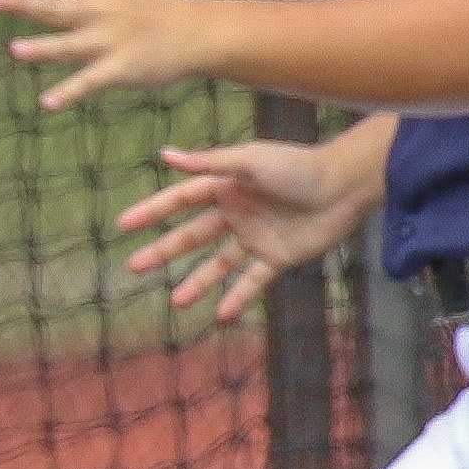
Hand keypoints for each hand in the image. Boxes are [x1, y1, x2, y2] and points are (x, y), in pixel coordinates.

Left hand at [0, 0, 220, 110]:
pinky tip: (46, 103)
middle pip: (54, 7)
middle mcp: (97, 12)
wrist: (196, 32)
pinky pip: (90, 83)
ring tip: (15, 50)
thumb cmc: (146, 8)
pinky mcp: (120, 69)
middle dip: (23, 2)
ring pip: (69, 45)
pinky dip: (69, 93)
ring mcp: (108, 41)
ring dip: (43, 48)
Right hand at [115, 134, 372, 322]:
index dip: (152, 212)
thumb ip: (209, 163)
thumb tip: (165, 154)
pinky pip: (253, 281)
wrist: (344, 186)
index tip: (124, 225)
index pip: (180, 201)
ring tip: (177, 302)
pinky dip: (238, 297)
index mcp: (226, 187)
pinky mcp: (279, 257)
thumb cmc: (298, 167)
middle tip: (134, 267)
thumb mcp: (250, 161)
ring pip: (219, 264)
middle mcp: (237, 213)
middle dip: (163, 252)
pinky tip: (221, 314)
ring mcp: (257, 237)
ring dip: (198, 282)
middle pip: (192, 236)